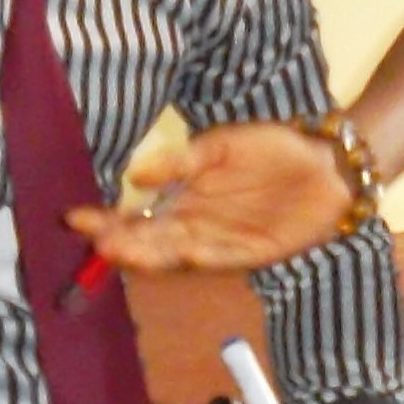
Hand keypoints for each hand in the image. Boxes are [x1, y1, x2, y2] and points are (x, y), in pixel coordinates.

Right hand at [68, 122, 352, 275]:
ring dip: (151, 254)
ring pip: (176, 254)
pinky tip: (178, 251)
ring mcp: (219, 242)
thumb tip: (135, 174)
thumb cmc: (272, 149)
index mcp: (181, 201)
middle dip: (122, 242)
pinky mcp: (249, 253)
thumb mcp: (219, 146)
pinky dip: (199, 256)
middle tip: (98, 241)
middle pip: (149, 241)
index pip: (134, 217)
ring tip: (122, 250)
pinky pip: (218, 257)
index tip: (76, 217)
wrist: (327, 162)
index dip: (105, 220)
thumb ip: (179, 161)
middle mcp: (193, 227)